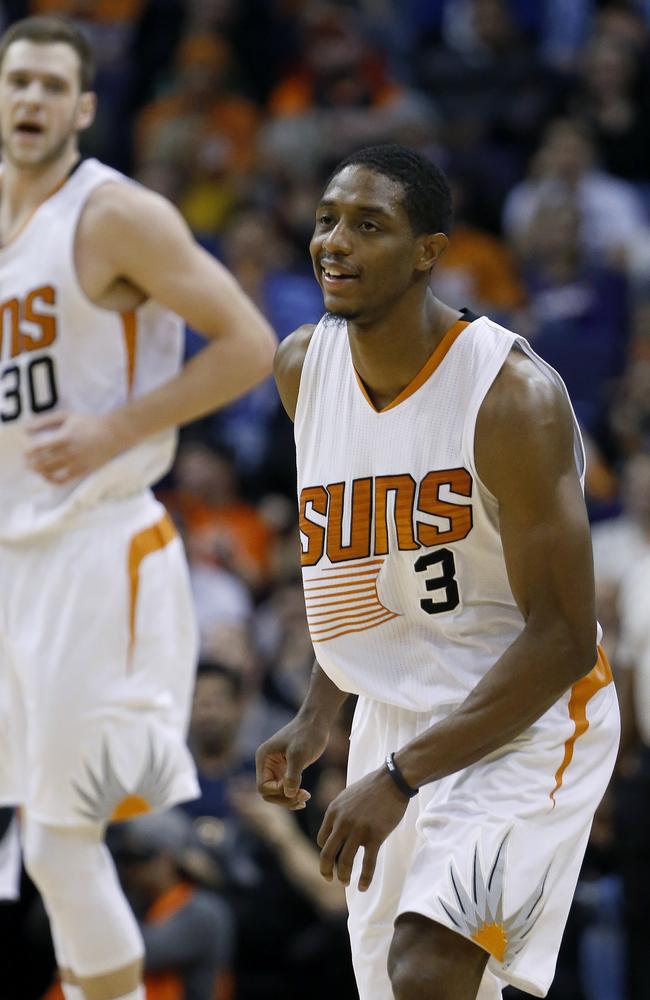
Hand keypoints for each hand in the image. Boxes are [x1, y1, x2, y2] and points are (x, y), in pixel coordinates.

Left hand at [25, 411, 128, 483]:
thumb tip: (25, 428)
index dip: (28, 453)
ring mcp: (76, 463)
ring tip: (35, 470)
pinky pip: (63, 481)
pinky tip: (48, 477)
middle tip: (26, 464)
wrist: (113, 433)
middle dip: (31, 465)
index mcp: (63, 438)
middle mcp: (68, 452)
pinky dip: (52, 481)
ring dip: (39, 473)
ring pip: (51, 473)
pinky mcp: (82, 471)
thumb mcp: (66, 416)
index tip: (24, 454)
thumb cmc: (88, 422)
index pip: (38, 449)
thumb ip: (44, 421)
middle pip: (42, 463)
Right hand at [256, 715, 329, 809]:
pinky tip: (304, 797)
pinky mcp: (287, 768)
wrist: (317, 722)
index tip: (296, 786)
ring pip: (277, 792)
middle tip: (303, 798)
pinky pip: (285, 787)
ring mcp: (276, 767)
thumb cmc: (307, 734)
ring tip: (305, 797)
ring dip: (290, 798)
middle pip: (268, 792)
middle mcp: (267, 764)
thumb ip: (292, 775)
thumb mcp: (299, 754)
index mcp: (264, 758)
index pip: (263, 786)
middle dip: (285, 798)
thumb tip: (289, 794)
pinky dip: (293, 794)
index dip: (279, 791)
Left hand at [317, 765, 409, 891]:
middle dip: (326, 870)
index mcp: (333, 812)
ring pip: (344, 861)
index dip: (326, 851)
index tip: (333, 858)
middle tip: (329, 879)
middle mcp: (342, 822)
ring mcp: (358, 830)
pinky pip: (367, 863)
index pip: (322, 839)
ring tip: (345, 883)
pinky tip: (362, 887)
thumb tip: (335, 830)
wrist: (392, 780)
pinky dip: (364, 878)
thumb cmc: (371, 787)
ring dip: (343, 876)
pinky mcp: (375, 836)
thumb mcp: (347, 796)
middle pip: (327, 854)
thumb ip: (339, 813)